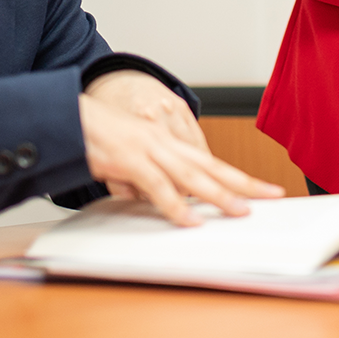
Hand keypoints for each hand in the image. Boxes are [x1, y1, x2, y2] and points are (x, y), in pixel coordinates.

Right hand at [78, 83, 284, 224]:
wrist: (66, 116)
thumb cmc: (96, 135)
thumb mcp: (129, 160)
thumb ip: (147, 180)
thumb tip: (157, 200)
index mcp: (168, 142)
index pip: (211, 162)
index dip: (237, 177)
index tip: (261, 190)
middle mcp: (165, 143)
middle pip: (212, 166)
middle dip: (244, 182)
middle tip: (271, 195)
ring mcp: (149, 150)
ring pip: (192, 176)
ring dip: (219, 196)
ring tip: (240, 212)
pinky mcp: (130, 160)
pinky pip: (158, 188)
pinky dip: (175, 206)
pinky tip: (189, 221)